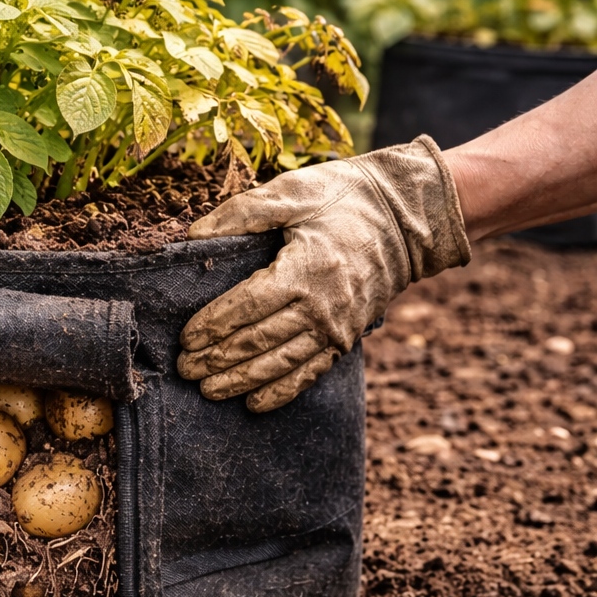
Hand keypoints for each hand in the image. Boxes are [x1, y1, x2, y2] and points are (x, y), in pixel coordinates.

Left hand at [178, 137, 470, 411]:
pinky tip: (255, 404)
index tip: (185, 339)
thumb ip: (241, 213)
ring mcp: (337, 327)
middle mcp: (321, 306)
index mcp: (303, 270)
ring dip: (241, 381)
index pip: (245, 308)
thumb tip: (192, 236)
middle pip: (257, 342)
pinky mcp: (348, 338)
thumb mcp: (293, 192)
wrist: (411, 217)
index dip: (212, 326)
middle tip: (185, 370)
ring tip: (208, 390)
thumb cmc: (345, 198)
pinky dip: (281, 391)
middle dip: (217, 359)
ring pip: (279, 364)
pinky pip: (311, 372)